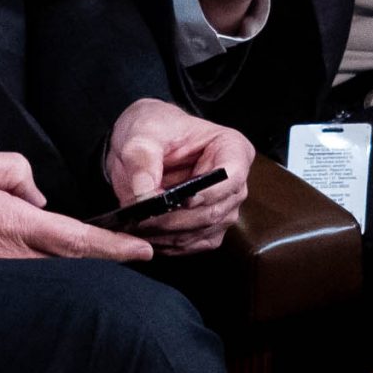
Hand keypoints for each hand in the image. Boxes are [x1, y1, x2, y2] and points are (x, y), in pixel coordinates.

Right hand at [0, 148, 152, 264]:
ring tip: (82, 253)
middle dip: (98, 261)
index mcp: (11, 223)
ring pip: (45, 272)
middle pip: (68, 265)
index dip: (113, 248)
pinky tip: (35, 259)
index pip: (75, 240)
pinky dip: (36, 268)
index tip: (141, 252)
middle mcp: (7, 257)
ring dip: (67, 264)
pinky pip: (19, 278)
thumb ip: (15, 172)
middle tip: (125, 253)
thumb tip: (36, 195)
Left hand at [103, 97, 252, 254]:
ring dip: (168, 233)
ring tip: (137, 225)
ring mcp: (223, 208)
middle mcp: (234, 183)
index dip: (208, 192)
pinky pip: (191, 244)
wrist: (144, 142)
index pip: (231, 177)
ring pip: (201, 232)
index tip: (182, 199)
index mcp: (232, 149)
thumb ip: (142, 158)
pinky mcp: (207, 229)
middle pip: (214, 210)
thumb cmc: (154, 128)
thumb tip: (144, 193)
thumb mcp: (143, 131)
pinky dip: (167, 243)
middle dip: (176, 218)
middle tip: (143, 218)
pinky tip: (147, 233)